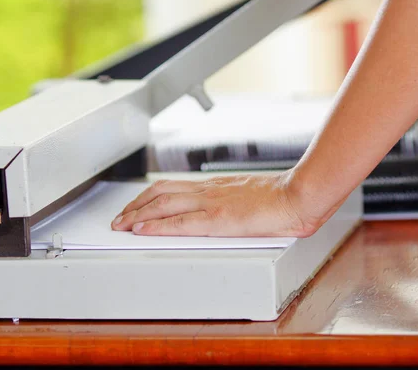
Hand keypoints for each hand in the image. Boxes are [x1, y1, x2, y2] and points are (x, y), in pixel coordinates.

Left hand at [111, 171, 317, 237]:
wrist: (299, 195)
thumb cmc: (282, 200)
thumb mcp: (251, 198)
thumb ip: (235, 204)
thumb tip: (228, 214)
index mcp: (216, 188)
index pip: (172, 188)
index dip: (149, 197)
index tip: (135, 206)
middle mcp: (208, 192)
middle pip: (160, 193)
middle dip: (135, 205)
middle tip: (119, 218)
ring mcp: (212, 204)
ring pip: (163, 204)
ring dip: (138, 215)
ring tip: (121, 225)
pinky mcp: (219, 219)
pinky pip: (181, 222)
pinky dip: (158, 226)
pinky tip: (142, 230)